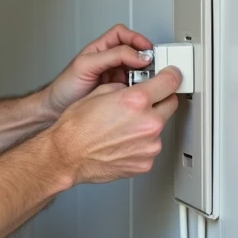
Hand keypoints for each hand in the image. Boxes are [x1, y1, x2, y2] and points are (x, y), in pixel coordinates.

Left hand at [42, 24, 154, 116]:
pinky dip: (139, 88)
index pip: (123, 35)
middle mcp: (109, 61)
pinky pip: (135, 87)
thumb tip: (137, 54)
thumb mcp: (86, 65)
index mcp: (100, 49)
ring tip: (144, 80)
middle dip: (144, 58)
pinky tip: (137, 92)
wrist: (56, 111)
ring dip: (144, 74)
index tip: (147, 49)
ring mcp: (114, 77)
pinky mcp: (118, 92)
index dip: (136, 39)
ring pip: (137, 70)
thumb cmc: (64, 88)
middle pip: (134, 52)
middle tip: (151, 67)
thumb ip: (111, 56)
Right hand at [49, 68, 181, 184]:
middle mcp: (147, 123)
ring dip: (147, 124)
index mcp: (136, 101)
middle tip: (142, 102)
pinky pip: (150, 147)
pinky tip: (121, 142)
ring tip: (122, 128)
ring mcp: (149, 145)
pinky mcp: (146, 162)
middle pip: (170, 103)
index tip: (171, 75)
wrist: (67, 155)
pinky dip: (140, 143)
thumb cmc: (76, 128)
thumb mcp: (99, 93)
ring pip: (159, 127)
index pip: (170, 81)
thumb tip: (136, 87)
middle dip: (159, 99)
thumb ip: (125, 88)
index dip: (171, 75)